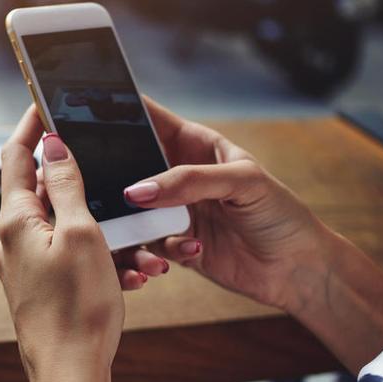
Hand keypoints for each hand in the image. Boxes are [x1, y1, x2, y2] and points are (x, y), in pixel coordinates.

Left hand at [0, 106, 124, 381]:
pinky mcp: (38, 290)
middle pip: (41, 191)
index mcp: (15, 221)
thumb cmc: (77, 308)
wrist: (70, 376)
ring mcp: (23, 268)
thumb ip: (65, 185)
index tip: (47, 103)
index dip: (31, 126)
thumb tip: (52, 145)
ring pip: (64, 229)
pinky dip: (97, 257)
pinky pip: (69, 259)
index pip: (14, 156)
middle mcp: (12, 242)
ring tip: (138, 248)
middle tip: (111, 174)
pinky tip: (128, 274)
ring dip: (101, 229)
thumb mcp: (82, 234)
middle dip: (81, 182)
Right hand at [118, 97, 330, 311]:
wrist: (296, 269)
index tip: (87, 113)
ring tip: (154, 233)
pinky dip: (156, 251)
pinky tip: (192, 251)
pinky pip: (144, 244)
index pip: (149, 118)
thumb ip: (189, 181)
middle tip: (100, 183)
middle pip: (128, 166)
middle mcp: (177, 175)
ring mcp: (172, 210)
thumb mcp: (242, 183)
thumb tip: (137, 191)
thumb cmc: (280, 214)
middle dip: (113, 175)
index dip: (120, 111)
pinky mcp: (170, 243)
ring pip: (129, 210)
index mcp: (194, 144)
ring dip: (134, 223)